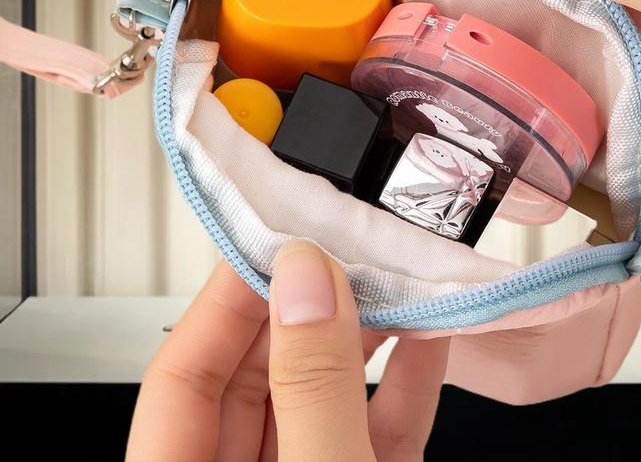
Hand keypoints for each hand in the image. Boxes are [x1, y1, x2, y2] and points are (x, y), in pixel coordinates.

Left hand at [126, 242, 448, 460]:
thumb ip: (312, 387)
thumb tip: (308, 279)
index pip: (186, 374)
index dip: (226, 296)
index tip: (273, 240)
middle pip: (259, 375)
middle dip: (306, 305)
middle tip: (342, 248)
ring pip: (324, 396)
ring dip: (363, 336)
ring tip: (392, 279)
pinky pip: (379, 426)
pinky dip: (405, 381)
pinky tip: (428, 336)